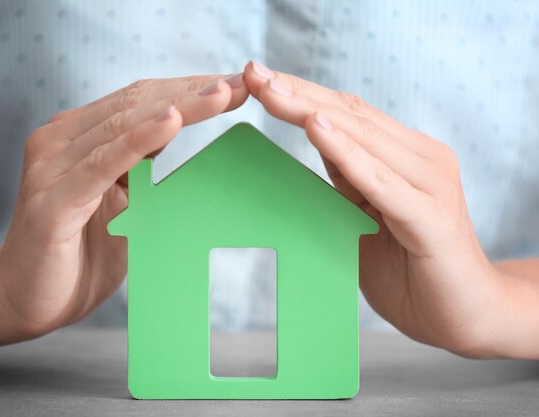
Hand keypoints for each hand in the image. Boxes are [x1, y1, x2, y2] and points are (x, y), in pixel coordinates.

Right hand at [0, 74, 248, 339]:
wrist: (25, 299)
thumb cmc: (79, 253)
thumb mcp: (122, 205)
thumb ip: (142, 173)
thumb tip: (186, 147)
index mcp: (78, 136)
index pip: (140, 101)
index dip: (188, 90)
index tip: (235, 87)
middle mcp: (61, 140)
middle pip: (136, 104)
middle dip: (192, 93)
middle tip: (241, 84)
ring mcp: (52, 166)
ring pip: (123, 126)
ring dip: (177, 108)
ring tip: (220, 95)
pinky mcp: (53, 199)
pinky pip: (102, 164)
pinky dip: (138, 141)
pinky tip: (170, 122)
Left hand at [243, 61, 504, 356]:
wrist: (462, 317)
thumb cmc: (409, 268)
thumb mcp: (365, 215)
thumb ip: (349, 178)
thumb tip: (314, 142)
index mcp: (407, 155)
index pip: (349, 113)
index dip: (303, 93)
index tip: (259, 79)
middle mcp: (424, 159)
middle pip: (351, 116)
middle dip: (297, 93)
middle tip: (253, 73)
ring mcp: (431, 185)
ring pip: (364, 139)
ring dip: (311, 113)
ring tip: (271, 91)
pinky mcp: (432, 219)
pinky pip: (382, 182)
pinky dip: (348, 154)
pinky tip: (316, 130)